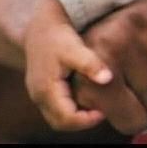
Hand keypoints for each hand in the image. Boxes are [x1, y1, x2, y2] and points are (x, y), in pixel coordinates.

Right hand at [24, 0, 113, 131]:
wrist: (40, 24)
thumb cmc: (57, 35)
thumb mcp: (74, 47)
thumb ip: (90, 63)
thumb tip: (107, 79)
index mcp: (45, 90)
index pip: (66, 119)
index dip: (86, 120)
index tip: (104, 111)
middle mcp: (39, 96)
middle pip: (61, 122)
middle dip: (82, 121)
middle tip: (103, 110)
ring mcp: (39, 94)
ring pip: (58, 117)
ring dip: (77, 116)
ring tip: (97, 104)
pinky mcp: (43, 89)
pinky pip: (57, 108)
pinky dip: (72, 108)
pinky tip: (87, 96)